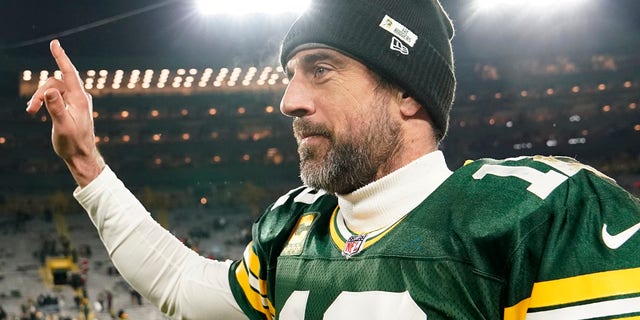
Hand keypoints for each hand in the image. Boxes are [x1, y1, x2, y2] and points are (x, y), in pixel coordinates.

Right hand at [26, 39, 104, 186]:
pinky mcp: (72, 106)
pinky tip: (36, 109)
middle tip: (30, 109)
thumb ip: (55, 108)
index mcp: (80, 99)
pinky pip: (56, 96)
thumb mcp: (62, 125)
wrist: (81, 155)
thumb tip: (48, 91)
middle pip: (55, 83)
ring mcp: (77, 101)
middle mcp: (80, 97)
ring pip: (53, 89)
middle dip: (40, 92)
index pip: (69, 73)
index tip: (54, 43)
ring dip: (40, 97)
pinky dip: (45, 100)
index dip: (61, 57)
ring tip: (31, 111)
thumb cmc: (72, 142)